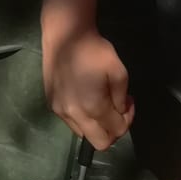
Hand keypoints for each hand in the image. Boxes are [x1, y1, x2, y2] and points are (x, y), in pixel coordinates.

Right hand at [41, 24, 133, 150]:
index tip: (128, 102)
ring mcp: (60, 111)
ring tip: (100, 103)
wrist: (65, 36)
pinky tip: (84, 98)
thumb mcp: (119, 71)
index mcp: (94, 107)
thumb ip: (122, 98)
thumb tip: (120, 111)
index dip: (128, 119)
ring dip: (97, 125)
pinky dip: (83, 118)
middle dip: (113, 131)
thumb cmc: (94, 51)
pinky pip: (72, 123)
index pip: (117, 131)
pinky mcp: (52, 105)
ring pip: (85, 134)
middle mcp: (75, 115)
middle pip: (100, 143)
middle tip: (116, 111)